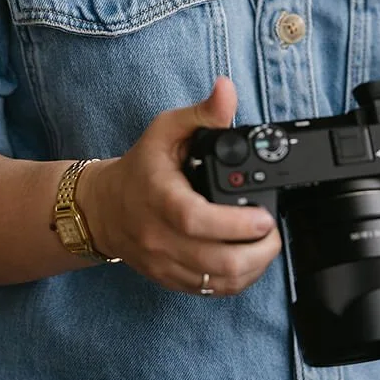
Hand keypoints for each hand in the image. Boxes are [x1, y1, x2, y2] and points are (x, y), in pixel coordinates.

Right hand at [76, 77, 281, 295]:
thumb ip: (203, 113)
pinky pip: (209, 290)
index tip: (264, 218)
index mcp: (160, 197)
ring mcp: (164, 263)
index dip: (234, 224)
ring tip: (266, 245)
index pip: (195, 220)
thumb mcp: (167, 129)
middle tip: (273, 233)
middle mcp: (159, 236)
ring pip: (216, 282)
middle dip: (256, 252)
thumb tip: (227, 89)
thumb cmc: (142, 167)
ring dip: (251, 268)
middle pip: (214, 261)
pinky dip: (236, 280)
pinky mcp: (170, 279)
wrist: (105, 208)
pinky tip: (248, 261)